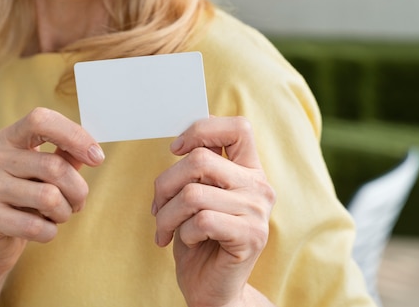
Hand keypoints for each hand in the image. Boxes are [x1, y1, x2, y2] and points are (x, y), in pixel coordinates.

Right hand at [0, 107, 104, 278]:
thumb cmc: (27, 199)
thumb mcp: (47, 172)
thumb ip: (67, 156)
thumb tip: (92, 152)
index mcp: (9, 138)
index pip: (41, 120)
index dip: (74, 136)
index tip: (97, 158)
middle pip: (54, 166)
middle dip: (78, 190)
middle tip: (78, 202)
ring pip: (49, 197)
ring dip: (65, 212)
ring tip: (58, 215)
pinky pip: (35, 226)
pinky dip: (50, 232)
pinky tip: (42, 230)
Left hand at [152, 117, 276, 306]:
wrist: (213, 290)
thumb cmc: (200, 240)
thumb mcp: (198, 196)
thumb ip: (200, 168)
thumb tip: (181, 142)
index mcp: (249, 170)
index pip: (238, 127)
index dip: (202, 130)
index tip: (176, 150)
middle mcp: (260, 186)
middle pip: (201, 159)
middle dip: (165, 183)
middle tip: (158, 206)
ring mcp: (258, 211)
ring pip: (193, 193)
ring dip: (167, 215)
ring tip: (166, 229)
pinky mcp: (250, 236)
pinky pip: (200, 221)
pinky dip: (182, 233)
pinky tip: (186, 242)